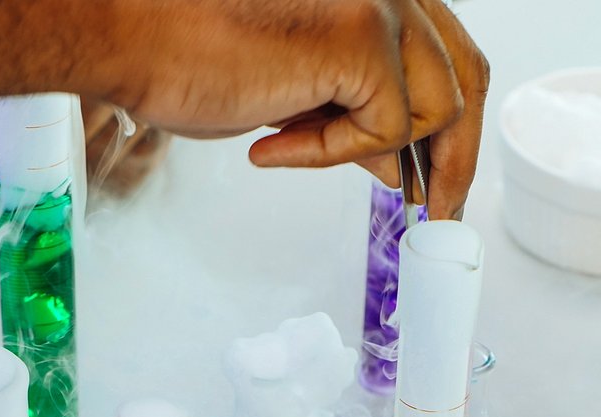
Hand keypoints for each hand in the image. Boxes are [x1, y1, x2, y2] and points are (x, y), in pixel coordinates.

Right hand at [98, 0, 488, 218]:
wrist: (133, 35)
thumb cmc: (190, 52)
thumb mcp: (297, 88)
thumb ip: (353, 107)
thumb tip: (397, 161)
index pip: (448, 55)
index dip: (449, 124)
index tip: (435, 176)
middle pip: (467, 76)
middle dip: (454, 156)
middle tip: (434, 211)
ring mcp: (383, 2)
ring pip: (439, 109)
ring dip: (374, 154)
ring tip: (299, 152)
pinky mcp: (361, 36)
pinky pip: (385, 130)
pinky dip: (330, 154)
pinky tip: (271, 144)